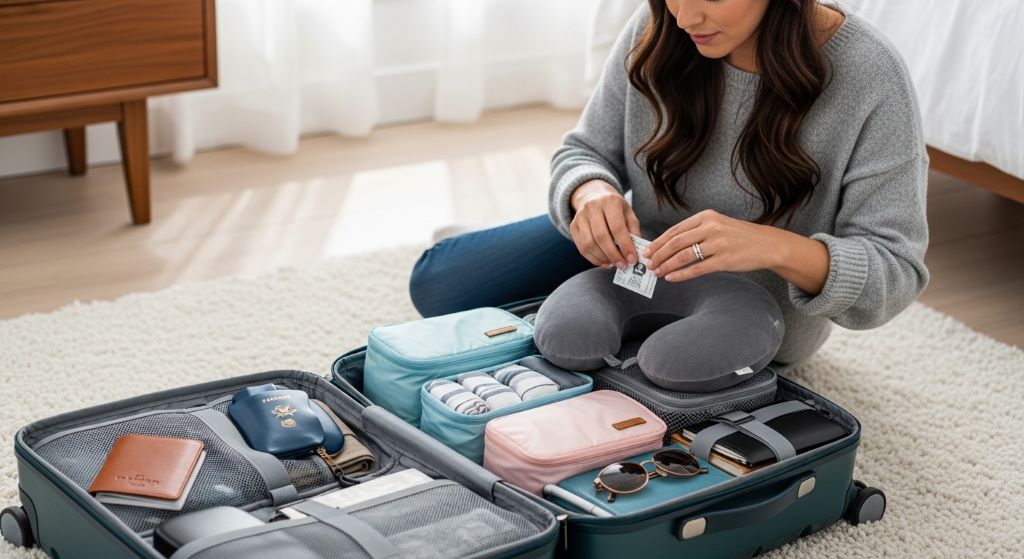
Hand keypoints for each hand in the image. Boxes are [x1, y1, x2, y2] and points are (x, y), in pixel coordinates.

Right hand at [569, 180, 640, 268]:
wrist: (593, 195)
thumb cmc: (615, 208)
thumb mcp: (628, 213)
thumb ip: (633, 231)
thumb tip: (635, 253)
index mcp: (610, 201)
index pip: (617, 227)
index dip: (625, 246)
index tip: (632, 259)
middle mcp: (592, 207)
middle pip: (601, 236)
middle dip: (613, 255)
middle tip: (623, 265)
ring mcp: (580, 216)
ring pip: (589, 244)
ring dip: (602, 258)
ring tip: (613, 264)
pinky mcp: (573, 226)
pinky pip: (581, 247)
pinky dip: (593, 258)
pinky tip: (603, 262)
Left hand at [643, 209, 783, 281]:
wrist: (767, 244)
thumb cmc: (738, 236)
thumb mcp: (717, 225)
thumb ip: (696, 231)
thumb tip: (668, 245)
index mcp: (706, 217)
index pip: (675, 230)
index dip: (658, 242)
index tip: (647, 251)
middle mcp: (711, 228)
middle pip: (676, 243)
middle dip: (658, 255)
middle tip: (648, 264)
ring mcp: (718, 244)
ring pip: (683, 256)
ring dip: (666, 266)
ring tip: (656, 272)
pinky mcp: (725, 260)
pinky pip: (697, 269)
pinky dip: (681, 275)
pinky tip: (671, 278)